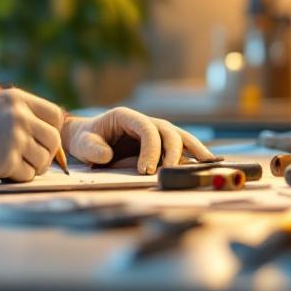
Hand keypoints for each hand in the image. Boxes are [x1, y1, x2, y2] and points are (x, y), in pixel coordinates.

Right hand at [0, 88, 63, 181]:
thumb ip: (24, 115)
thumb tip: (53, 140)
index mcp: (19, 99)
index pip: (56, 115)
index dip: (52, 130)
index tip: (42, 140)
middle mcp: (20, 116)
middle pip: (54, 140)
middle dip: (47, 153)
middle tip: (31, 159)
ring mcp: (15, 138)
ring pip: (44, 160)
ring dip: (33, 167)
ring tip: (15, 164)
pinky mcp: (7, 161)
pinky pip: (28, 175)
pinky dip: (19, 177)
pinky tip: (4, 170)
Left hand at [62, 107, 214, 174]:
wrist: (87, 139)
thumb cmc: (85, 139)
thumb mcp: (82, 143)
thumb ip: (92, 148)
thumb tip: (107, 156)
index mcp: (126, 116)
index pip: (147, 129)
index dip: (151, 148)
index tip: (145, 170)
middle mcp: (145, 121)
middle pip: (168, 131)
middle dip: (171, 152)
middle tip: (166, 173)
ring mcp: (155, 131)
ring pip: (180, 136)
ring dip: (195, 148)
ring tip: (208, 162)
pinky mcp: (160, 144)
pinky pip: (181, 146)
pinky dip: (194, 153)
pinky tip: (207, 162)